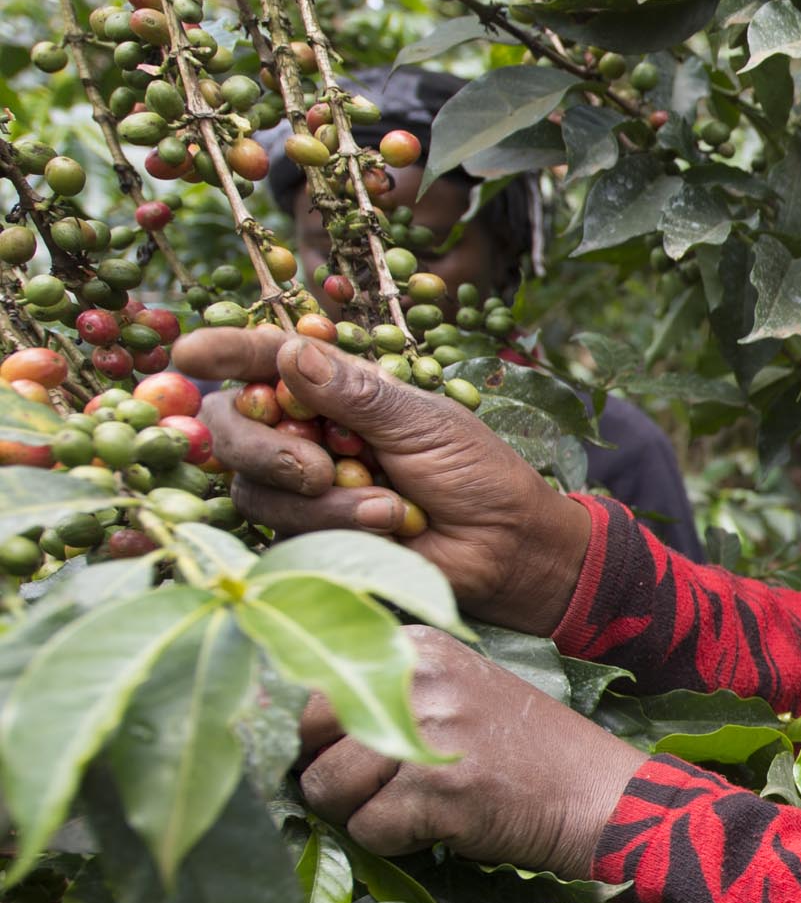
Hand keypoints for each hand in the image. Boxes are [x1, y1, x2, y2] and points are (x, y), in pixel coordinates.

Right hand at [172, 328, 592, 633]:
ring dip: (321, 500)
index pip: (268, 360)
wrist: (508, 550)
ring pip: (254, 485)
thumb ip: (357, 393)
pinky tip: (388, 526)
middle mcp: (308, 434)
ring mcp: (304, 487)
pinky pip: (282, 529)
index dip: (226, 353)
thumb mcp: (425, 422)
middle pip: (233, 425)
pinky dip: (335, 527)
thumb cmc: (478, 475)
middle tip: (318, 468)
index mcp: (338, 391)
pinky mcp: (310, 536)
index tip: (191, 352)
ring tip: (390, 506)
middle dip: (262, 447)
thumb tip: (289, 352)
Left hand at [297, 628, 649, 879]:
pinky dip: (396, 842)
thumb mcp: (454, 693)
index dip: (318, 734)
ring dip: (364, 812)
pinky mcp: (436, 788)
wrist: (600, 796)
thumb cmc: (522, 753)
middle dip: (334, 773)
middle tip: (390, 786)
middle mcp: (417, 676)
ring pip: (326, 788)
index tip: (356, 753)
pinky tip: (445, 824)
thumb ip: (382, 694)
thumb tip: (278, 726)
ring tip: (422, 805)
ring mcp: (427, 731)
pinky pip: (367, 830)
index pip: (308, 684)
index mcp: (415, 645)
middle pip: (307, 737)